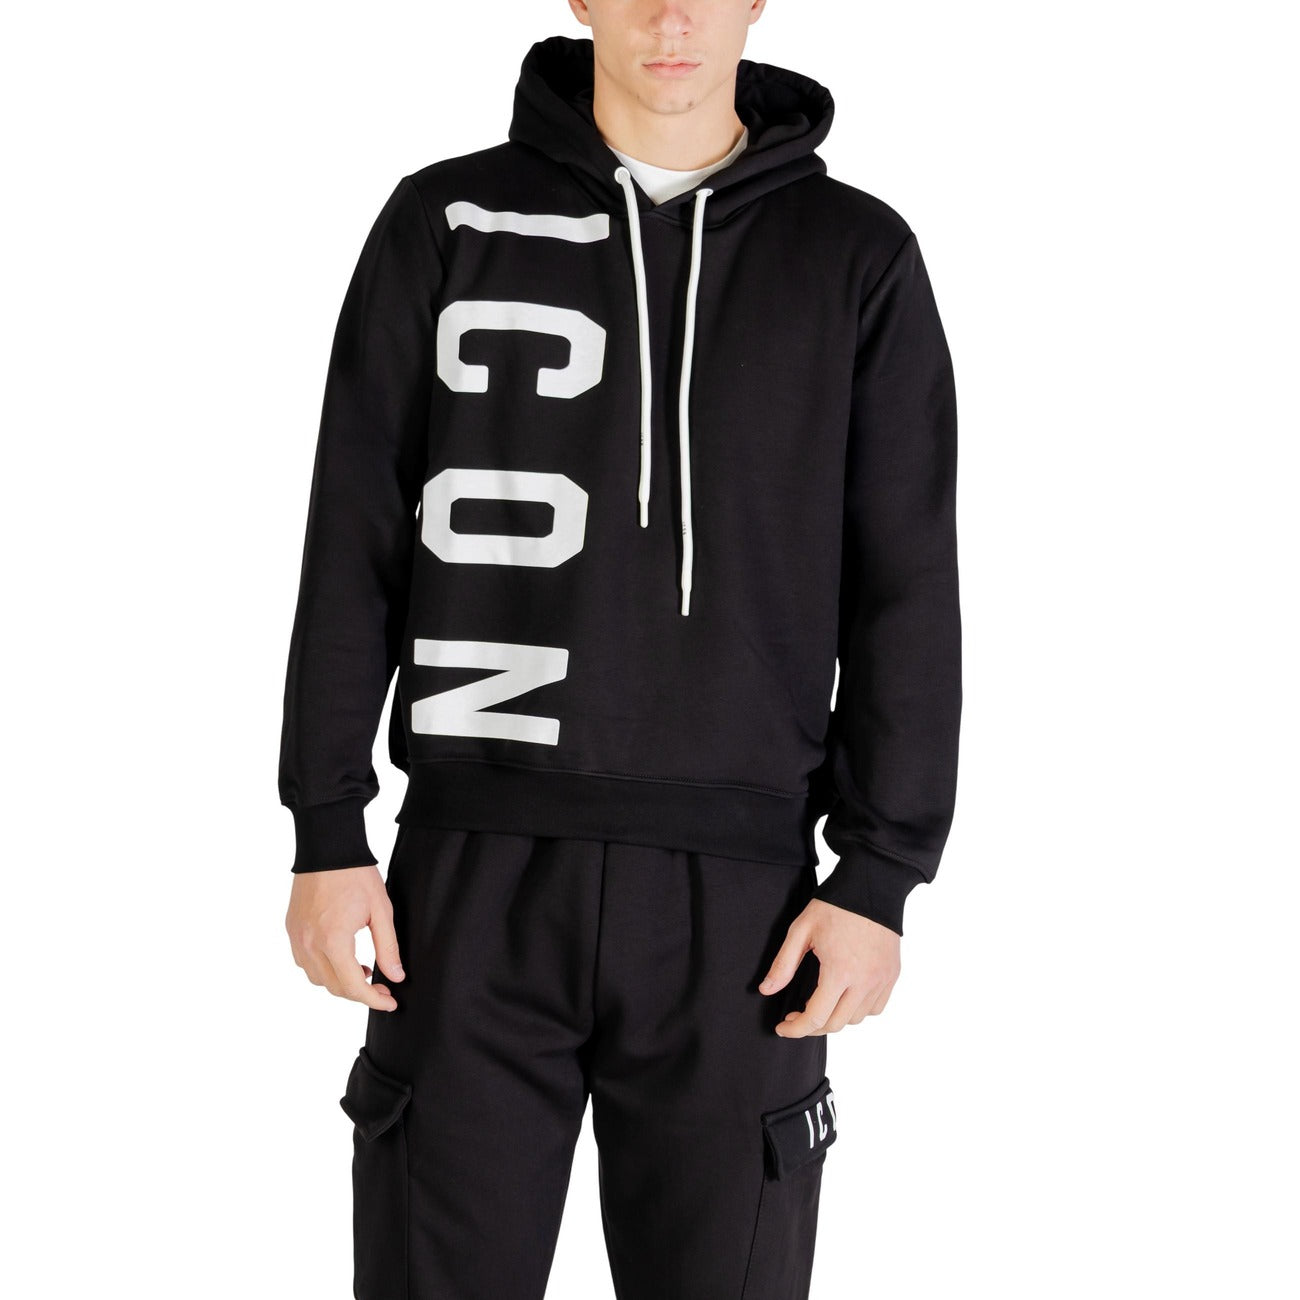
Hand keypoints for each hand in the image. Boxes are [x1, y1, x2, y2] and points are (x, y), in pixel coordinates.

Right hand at [285, 866, 405, 1011]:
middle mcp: (309, 944)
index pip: (353, 986)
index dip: (374, 1000)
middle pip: (334, 987)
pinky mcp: (292, 929)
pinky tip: (341, 956)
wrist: (328, 847)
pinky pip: (305, 962)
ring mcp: (297, 937)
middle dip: (360, 993)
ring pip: (317, 979)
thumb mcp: (381, 911)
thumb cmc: (356, 875)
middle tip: (383, 986)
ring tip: (363, 969)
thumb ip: (388, 947)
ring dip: (340, 982)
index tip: (390, 1002)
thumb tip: (396, 976)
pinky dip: (323, 968)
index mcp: (334, 940)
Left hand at [759, 898, 900, 1034]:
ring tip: (820, 1003)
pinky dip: (859, 1010)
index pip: (816, 1018)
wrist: (871, 885)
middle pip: (836, 1024)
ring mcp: (882, 980)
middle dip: (812, 1026)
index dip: (795, 1029)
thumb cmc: (835, 905)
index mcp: (840, 972)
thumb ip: (784, 964)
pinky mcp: (892, 975)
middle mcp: (864, 981)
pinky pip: (876, 1008)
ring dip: (835, 1018)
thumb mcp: (801, 930)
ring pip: (856, 1019)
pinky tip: (845, 996)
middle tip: (797, 1015)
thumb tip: (766, 990)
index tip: (783, 1027)